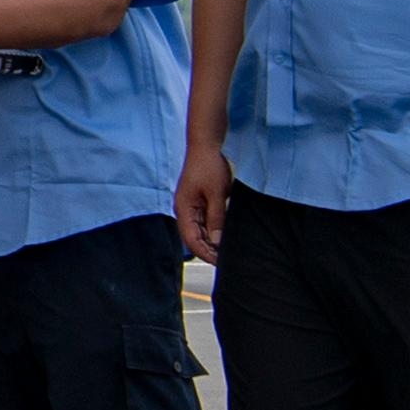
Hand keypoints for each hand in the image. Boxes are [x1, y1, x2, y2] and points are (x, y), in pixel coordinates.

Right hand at [176, 146, 231, 262]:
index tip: (220, 262)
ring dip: (210, 242)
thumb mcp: (217, 194)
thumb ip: (217, 218)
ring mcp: (190, 207)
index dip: (205, 253)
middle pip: (193, 238)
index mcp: (184, 210)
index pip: (192, 240)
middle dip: (208, 251)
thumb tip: (217, 241)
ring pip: (198, 232)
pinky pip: (202, 223)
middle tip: (226, 260)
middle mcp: (184, 211)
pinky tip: (222, 237)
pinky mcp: (197, 203)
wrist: (205, 147)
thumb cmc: (208, 166)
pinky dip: (211, 232)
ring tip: (225, 252)